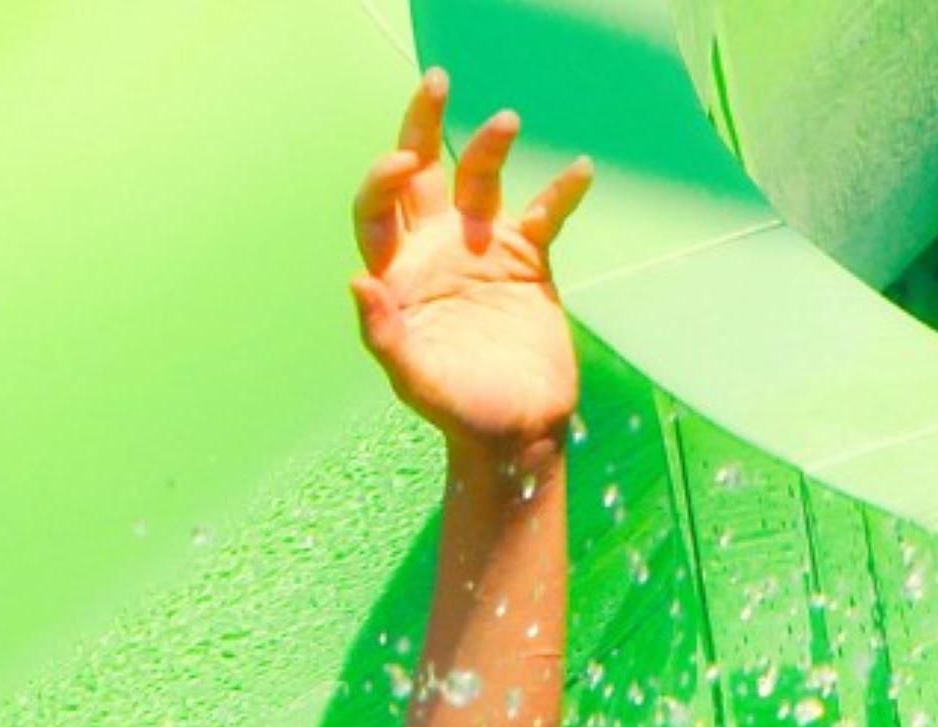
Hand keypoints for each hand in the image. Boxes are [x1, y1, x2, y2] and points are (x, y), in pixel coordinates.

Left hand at [349, 71, 591, 453]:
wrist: (516, 432)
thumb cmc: (458, 412)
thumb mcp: (415, 381)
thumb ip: (384, 335)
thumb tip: (357, 280)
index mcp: (398, 273)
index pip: (378, 208)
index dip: (382, 179)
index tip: (400, 163)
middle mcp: (435, 250)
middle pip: (420, 173)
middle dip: (421, 126)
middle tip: (435, 82)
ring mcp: (481, 249)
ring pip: (480, 181)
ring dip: (489, 148)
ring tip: (506, 122)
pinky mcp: (528, 260)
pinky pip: (546, 215)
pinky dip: (562, 192)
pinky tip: (580, 170)